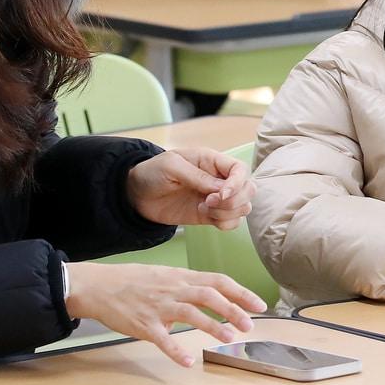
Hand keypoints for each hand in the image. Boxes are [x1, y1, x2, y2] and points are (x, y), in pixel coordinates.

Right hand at [65, 263, 266, 365]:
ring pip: (190, 313)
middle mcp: (173, 289)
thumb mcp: (164, 276)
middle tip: (250, 325)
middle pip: (209, 295)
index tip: (260, 305)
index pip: (218, 281)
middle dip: (233, 310)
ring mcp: (158, 306)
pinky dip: (176, 350)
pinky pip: (162, 339)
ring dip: (212, 326)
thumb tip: (208, 299)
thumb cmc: (133, 281)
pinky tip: (189, 361)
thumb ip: (187, 286)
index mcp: (181, 277)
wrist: (99, 286)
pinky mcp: (144, 324)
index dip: (241, 293)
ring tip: (229, 338)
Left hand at [126, 148, 253, 228]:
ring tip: (204, 208)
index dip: (238, 183)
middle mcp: (219, 179)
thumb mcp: (172, 166)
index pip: (240, 170)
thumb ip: (197, 176)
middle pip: (248, 190)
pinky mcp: (210, 215)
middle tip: (209, 202)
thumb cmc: (153, 172)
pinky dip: (224, 223)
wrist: (137, 194)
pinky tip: (205, 216)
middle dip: (234, 200)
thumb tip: (221, 189)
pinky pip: (231, 222)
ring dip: (228, 212)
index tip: (221, 194)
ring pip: (243, 208)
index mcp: (212, 161)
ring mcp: (216, 199)